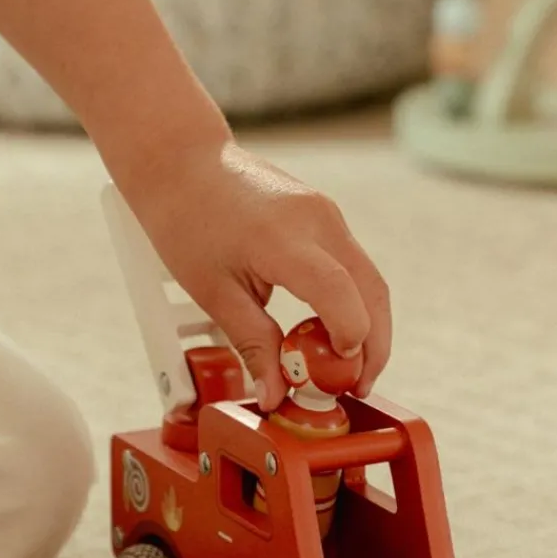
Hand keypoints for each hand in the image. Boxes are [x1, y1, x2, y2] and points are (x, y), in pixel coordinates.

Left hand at [129, 140, 391, 409]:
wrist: (181, 162)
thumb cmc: (186, 221)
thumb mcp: (212, 292)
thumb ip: (252, 343)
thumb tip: (275, 394)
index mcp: (284, 239)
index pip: (339, 294)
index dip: (350, 340)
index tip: (339, 377)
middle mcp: (317, 220)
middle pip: (372, 291)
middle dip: (374, 346)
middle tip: (356, 387)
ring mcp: (326, 212)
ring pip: (368, 278)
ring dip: (367, 324)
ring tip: (343, 366)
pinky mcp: (324, 212)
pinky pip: (351, 263)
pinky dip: (350, 299)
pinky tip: (328, 329)